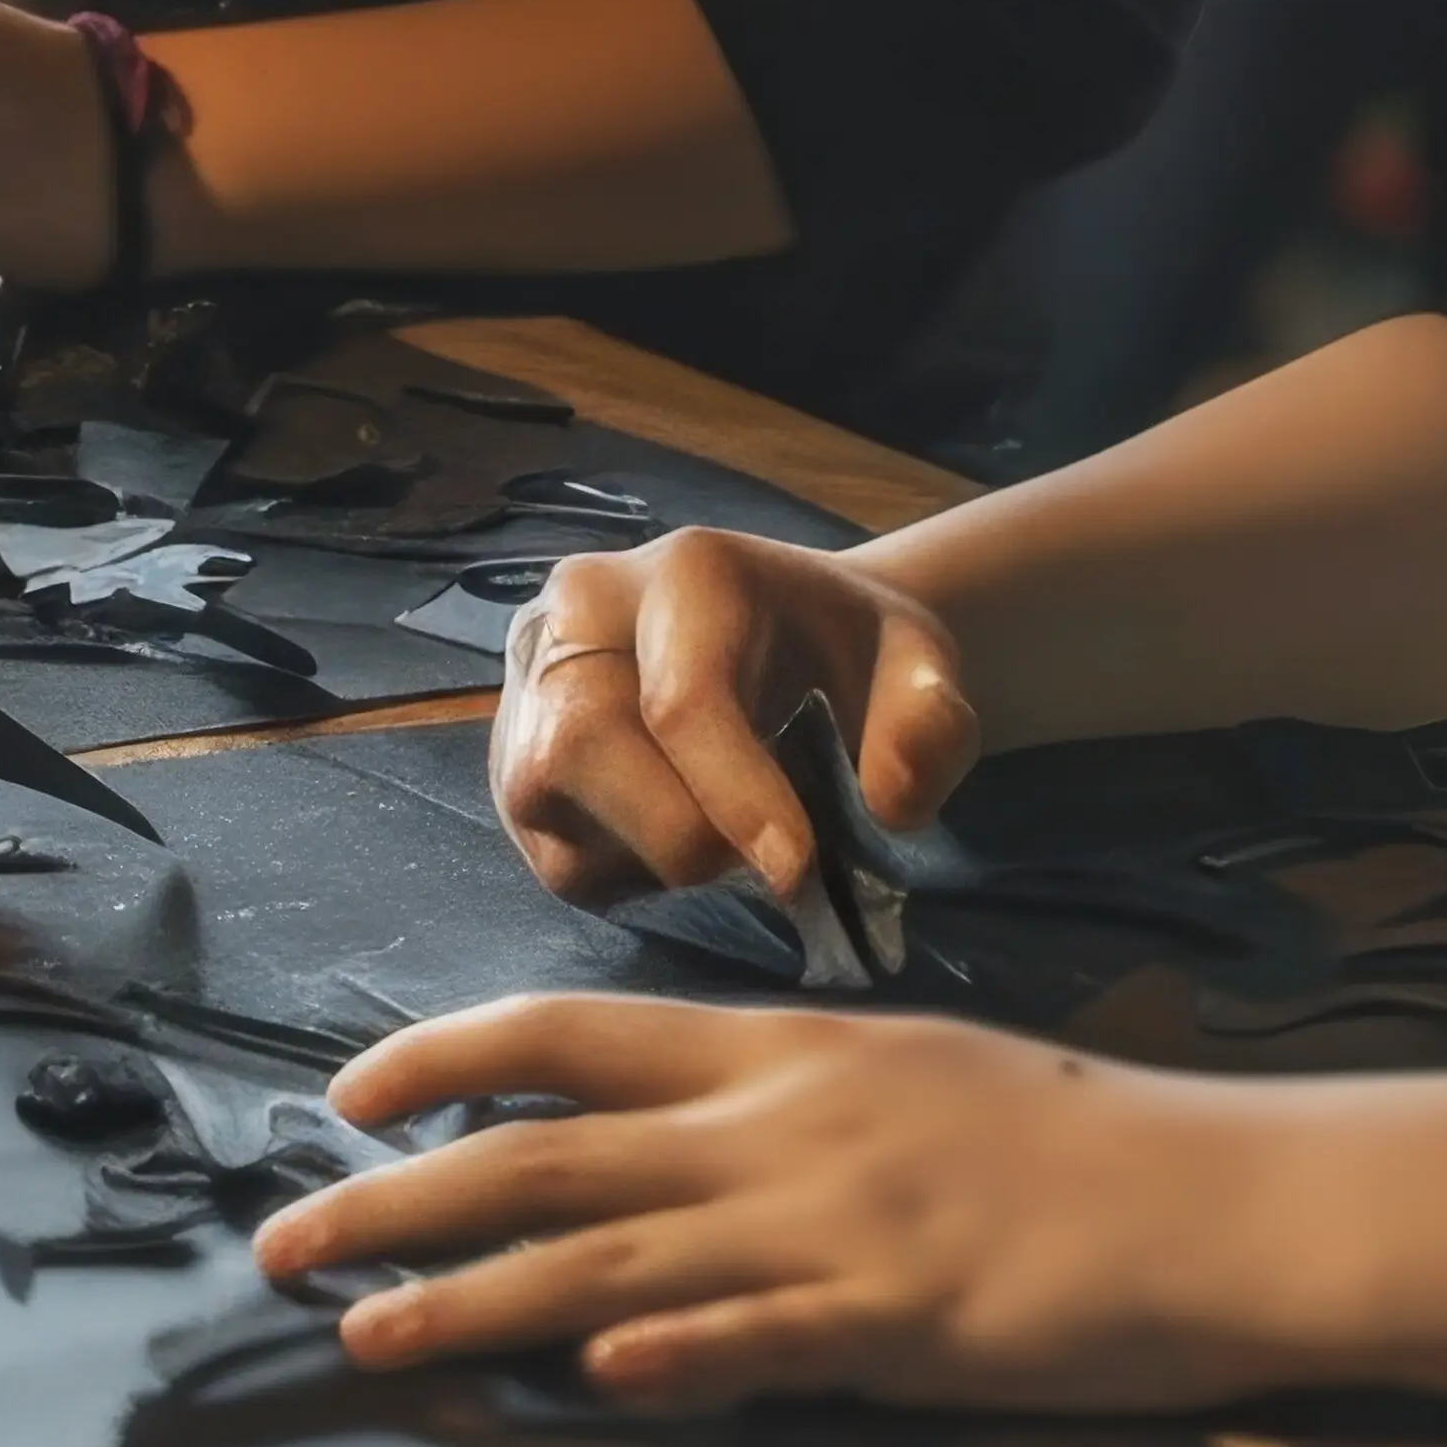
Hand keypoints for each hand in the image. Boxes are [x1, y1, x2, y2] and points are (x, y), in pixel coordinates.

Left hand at [254, 995, 1297, 1411]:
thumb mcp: (896, 1075)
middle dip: (394, 1201)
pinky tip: (588, 1379)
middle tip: (276, 1242)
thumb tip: (663, 1127)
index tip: (340, 1098)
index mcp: (773, 1055)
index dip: (439, 1061)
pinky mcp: (899, 1323)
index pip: (566, 1036)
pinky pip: (762, 1340)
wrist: (1216, 1195)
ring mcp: (830, 1228)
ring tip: (361, 1337)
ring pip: (611, 1259)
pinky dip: (672, 1357)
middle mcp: (775, 1131)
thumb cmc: (1059, 1142)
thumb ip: (774, 1099)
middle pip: (543, 1156)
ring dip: (472, 1300)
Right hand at [492, 524, 978, 909]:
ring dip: (644, 853)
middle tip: (765, 864)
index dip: (736, 795)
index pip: (683, 698)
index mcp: (687, 573)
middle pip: (582, 745)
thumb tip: (889, 804)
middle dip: (679, 833)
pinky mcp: (516, 755)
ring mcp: (531, 681)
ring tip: (723, 844)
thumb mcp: (920, 665)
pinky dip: (625, 873)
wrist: (788, 639)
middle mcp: (580, 610)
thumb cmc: (847, 653)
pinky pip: (551, 845)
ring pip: (544, 795)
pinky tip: (681, 844)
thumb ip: (930, 725)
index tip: (796, 870)